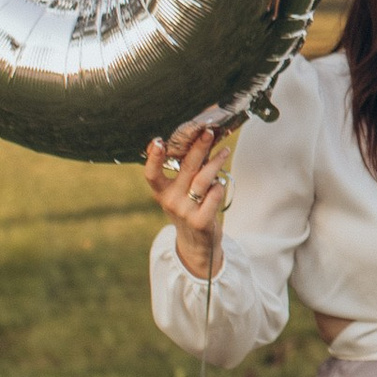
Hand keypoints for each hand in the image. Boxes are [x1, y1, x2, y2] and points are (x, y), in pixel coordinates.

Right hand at [143, 122, 229, 277]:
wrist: (195, 244)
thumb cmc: (189, 209)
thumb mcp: (180, 191)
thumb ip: (186, 170)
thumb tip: (200, 139)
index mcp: (162, 192)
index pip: (152, 174)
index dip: (154, 158)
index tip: (159, 141)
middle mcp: (171, 201)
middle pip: (185, 168)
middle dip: (198, 147)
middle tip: (208, 132)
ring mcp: (185, 212)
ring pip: (203, 180)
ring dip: (215, 162)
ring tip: (224, 150)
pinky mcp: (201, 221)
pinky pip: (214, 196)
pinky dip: (219, 186)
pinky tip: (222, 182)